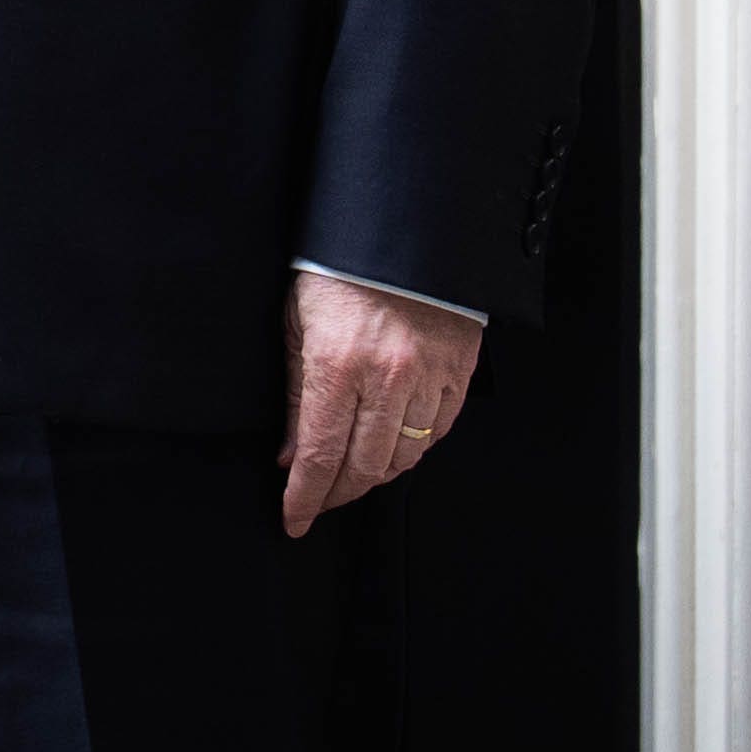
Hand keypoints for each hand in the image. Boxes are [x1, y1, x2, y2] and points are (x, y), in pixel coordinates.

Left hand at [278, 269, 478, 537]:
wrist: (399, 230)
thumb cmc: (338, 270)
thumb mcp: (297, 325)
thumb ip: (296, 396)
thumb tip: (291, 457)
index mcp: (338, 364)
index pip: (320, 456)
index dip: (306, 498)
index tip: (295, 520)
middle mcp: (386, 377)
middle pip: (365, 467)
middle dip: (339, 494)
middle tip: (321, 500)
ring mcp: (428, 376)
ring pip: (405, 457)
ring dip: (376, 475)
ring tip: (355, 474)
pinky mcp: (459, 370)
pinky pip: (438, 430)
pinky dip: (415, 447)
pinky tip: (394, 445)